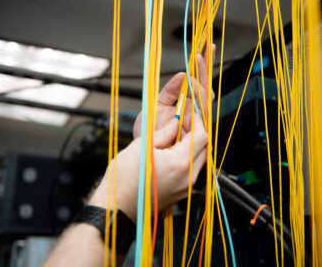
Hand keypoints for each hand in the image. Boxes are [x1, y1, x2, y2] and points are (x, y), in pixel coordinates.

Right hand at [89, 114, 207, 221]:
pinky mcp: (180, 193)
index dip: (197, 121)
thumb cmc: (124, 180)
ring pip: (199, 160)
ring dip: (192, 146)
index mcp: (179, 163)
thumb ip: (164, 132)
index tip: (189, 114)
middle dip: (196, 133)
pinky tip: (172, 152)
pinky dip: (187, 159)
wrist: (117, 207)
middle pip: (204, 148)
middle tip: (183, 124)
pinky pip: (191, 171)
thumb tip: (175, 122)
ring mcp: (185, 188)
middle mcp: (187, 177)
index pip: (201, 137)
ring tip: (175, 137)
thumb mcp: (142, 146)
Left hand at [133, 45, 215, 138]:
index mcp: (184, 106)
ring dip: (202, 77)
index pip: (196, 84)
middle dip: (205, 69)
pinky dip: (198, 94)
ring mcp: (195, 120)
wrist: (144, 151)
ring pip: (205, 97)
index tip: (200, 52)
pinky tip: (193, 80)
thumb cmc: (150, 133)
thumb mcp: (156, 105)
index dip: (200, 69)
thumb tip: (181, 74)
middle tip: (205, 51)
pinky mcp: (196, 129)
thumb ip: (170, 91)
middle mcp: (192, 112)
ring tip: (199, 60)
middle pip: (204, 88)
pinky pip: (201, 110)